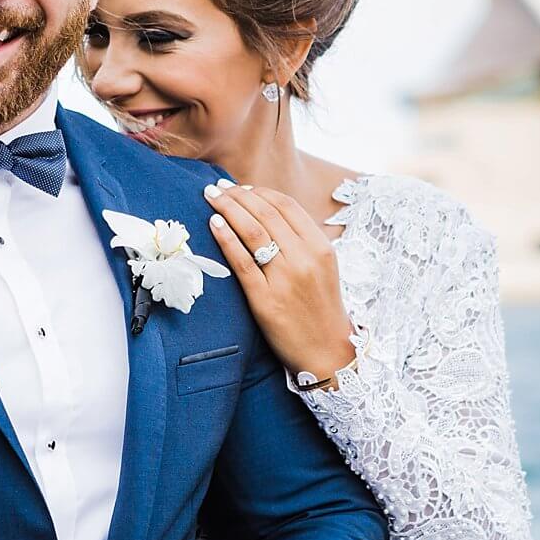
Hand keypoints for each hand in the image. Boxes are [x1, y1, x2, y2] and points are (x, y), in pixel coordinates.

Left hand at [203, 180, 355, 382]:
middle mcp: (305, 259)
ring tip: (211, 197)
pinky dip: (226, 238)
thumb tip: (266, 210)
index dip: (259, 192)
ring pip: (252, 231)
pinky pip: (241, 261)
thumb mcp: (322, 267)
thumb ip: (301, 240)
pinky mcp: (266, 300)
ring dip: (228, 208)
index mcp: (321, 247)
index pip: (286, 206)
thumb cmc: (321, 307)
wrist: (328, 353)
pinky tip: (214, 223)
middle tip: (216, 187)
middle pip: (266, 214)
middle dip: (237, 195)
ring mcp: (285, 279)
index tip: (240, 187)